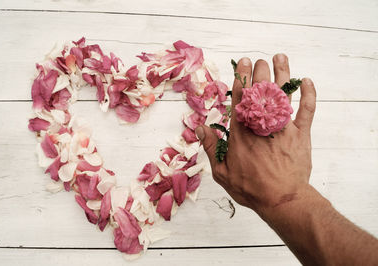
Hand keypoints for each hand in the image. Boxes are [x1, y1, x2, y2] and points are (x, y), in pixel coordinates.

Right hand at [195, 54, 316, 215]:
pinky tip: (307, 82)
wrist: (282, 199)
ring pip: (282, 95)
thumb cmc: (250, 188)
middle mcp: (261, 124)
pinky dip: (308, 95)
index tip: (242, 63)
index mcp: (241, 132)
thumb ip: (210, 148)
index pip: (240, 98)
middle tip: (258, 60)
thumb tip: (199, 128)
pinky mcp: (301, 134)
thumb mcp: (222, 172)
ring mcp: (283, 127)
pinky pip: (307, 110)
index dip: (241, 78)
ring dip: (282, 74)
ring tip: (280, 57)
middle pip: (261, 91)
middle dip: (260, 72)